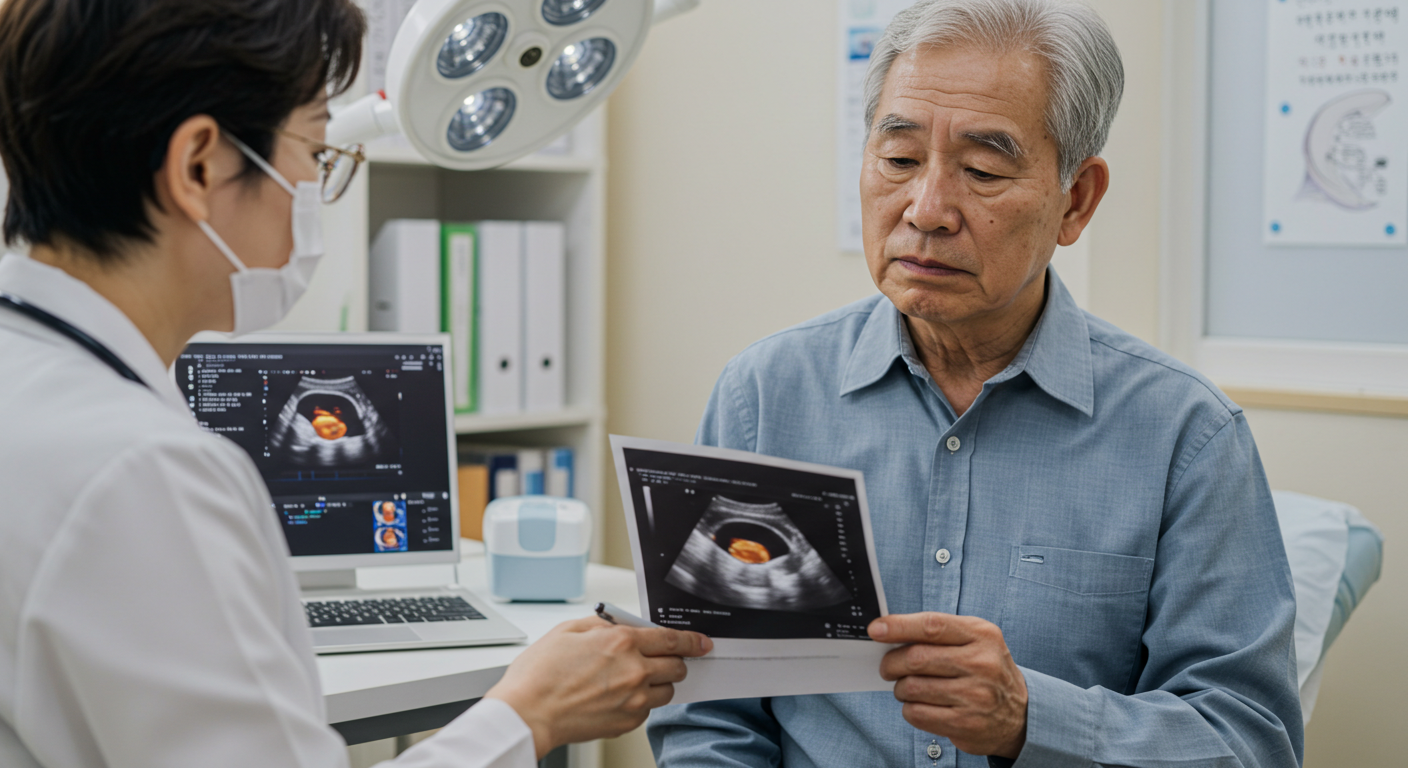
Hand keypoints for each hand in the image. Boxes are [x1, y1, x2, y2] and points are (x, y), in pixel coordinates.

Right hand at [485, 617, 712, 757]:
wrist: (527, 713)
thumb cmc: (539, 674)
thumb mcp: (568, 630)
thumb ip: (601, 624)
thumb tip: (618, 625)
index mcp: (621, 643)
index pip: (672, 639)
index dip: (693, 640)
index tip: (702, 642)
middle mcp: (633, 671)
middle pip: (676, 666)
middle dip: (674, 660)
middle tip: (661, 659)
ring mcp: (632, 699)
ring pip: (667, 691)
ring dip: (659, 682)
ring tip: (636, 679)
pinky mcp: (626, 722)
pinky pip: (648, 709)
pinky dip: (641, 701)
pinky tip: (620, 696)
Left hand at [870, 612, 1026, 758]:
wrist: (1020, 714)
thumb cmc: (986, 670)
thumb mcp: (975, 640)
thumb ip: (938, 632)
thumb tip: (889, 631)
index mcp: (982, 635)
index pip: (932, 626)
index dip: (899, 626)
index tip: (875, 629)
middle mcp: (981, 664)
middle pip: (916, 658)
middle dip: (891, 663)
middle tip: (887, 667)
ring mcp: (975, 696)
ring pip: (912, 687)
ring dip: (900, 688)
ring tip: (907, 687)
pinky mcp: (965, 723)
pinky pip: (917, 713)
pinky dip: (909, 709)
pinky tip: (919, 705)